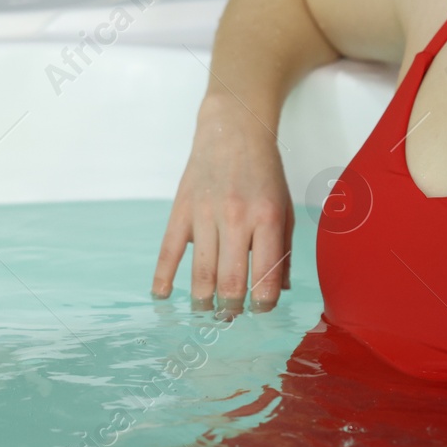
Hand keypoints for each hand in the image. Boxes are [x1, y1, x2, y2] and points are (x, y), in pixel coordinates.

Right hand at [152, 93, 292, 313]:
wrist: (233, 129)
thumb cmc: (264, 172)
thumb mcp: (284, 207)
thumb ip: (283, 249)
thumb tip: (281, 289)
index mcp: (267, 218)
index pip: (265, 275)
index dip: (264, 303)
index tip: (261, 310)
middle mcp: (236, 217)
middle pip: (230, 281)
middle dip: (231, 309)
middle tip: (231, 316)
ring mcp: (205, 214)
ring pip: (200, 273)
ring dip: (203, 301)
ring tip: (206, 311)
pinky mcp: (181, 209)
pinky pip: (169, 251)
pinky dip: (162, 278)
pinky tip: (162, 296)